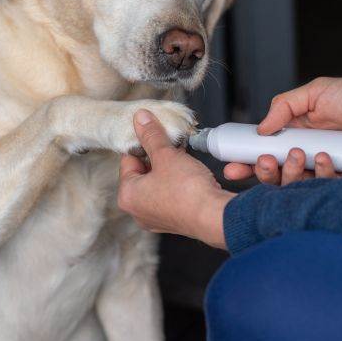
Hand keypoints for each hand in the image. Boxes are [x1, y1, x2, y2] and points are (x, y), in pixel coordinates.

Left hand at [118, 110, 234, 248]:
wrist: (214, 216)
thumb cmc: (187, 190)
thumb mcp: (166, 155)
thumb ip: (151, 135)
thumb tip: (141, 119)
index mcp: (127, 196)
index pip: (128, 160)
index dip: (142, 144)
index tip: (154, 134)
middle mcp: (138, 211)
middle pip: (142, 173)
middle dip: (157, 157)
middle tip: (171, 145)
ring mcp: (157, 219)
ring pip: (158, 185)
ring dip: (169, 169)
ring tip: (182, 158)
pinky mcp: (174, 221)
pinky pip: (171, 196)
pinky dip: (178, 184)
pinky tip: (189, 175)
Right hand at [224, 74, 341, 184]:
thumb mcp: (317, 91)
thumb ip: (285, 105)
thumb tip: (261, 128)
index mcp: (297, 133)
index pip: (265, 150)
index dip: (246, 159)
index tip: (231, 165)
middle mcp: (308, 153)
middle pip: (274, 173)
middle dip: (261, 172)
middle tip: (262, 163)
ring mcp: (325, 170)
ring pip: (295, 185)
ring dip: (290, 173)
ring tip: (299, 156)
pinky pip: (322, 189)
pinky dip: (320, 176)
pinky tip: (326, 160)